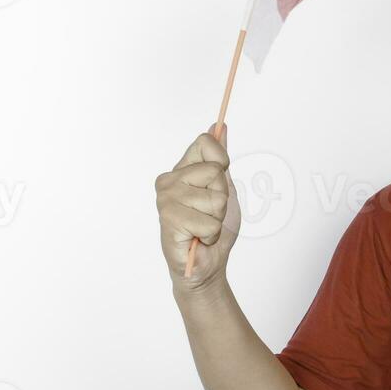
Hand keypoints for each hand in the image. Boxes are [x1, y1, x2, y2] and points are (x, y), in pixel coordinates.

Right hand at [155, 124, 240, 290]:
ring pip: (215, 199)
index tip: (219, 180)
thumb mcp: (224, 188)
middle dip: (223, 198)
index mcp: (182, 169)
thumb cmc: (214, 229)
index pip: (205, 142)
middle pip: (215, 171)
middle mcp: (169, 180)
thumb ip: (219, 159)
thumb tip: (219, 126)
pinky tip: (197, 238)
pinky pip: (208, 222)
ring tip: (203, 227)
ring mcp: (166, 199)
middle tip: (210, 213)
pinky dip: (211, 235)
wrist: (207, 264)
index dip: (222, 161)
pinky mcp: (168, 220)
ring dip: (217, 220)